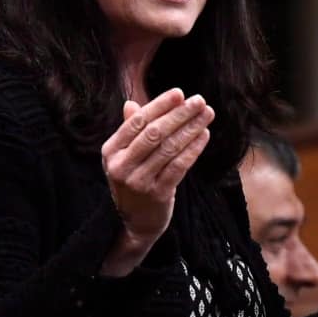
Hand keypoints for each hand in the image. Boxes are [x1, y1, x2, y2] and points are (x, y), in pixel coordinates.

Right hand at [99, 88, 213, 275]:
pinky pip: (179, 167)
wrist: (135, 222)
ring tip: (207, 115)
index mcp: (110, 151)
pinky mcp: (157, 194)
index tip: (179, 93)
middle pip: (154, 133)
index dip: (159, 106)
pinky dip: (193, 149)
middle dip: (179, 114)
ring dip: (191, 128)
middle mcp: (121, 166)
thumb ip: (130, 130)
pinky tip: (204, 136)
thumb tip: (131, 103)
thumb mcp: (125, 157)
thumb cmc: (133, 181)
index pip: (137, 122)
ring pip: (169, 148)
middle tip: (199, 101)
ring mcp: (138, 182)